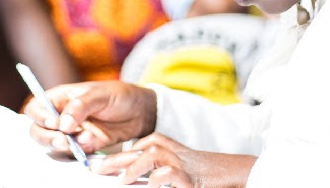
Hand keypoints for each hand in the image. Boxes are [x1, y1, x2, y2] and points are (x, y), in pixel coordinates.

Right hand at [23, 81, 156, 153]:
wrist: (141, 112)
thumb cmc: (119, 95)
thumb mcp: (100, 95)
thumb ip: (80, 106)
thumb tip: (63, 124)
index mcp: (61, 98)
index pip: (36, 108)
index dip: (39, 116)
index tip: (54, 122)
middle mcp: (61, 116)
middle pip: (38, 130)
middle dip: (47, 137)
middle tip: (63, 140)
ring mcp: (71, 133)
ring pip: (53, 145)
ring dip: (63, 146)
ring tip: (85, 139)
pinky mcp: (83, 146)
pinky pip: (72, 154)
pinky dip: (79, 152)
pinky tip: (93, 142)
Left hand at [93, 133, 255, 187]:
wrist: (234, 173)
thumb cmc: (202, 174)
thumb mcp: (174, 170)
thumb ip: (152, 171)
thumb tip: (125, 177)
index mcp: (165, 146)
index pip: (136, 146)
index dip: (116, 154)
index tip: (98, 165)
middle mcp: (171, 151)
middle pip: (137, 149)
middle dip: (115, 159)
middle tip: (95, 169)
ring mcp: (181, 162)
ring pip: (152, 154)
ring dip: (134, 167)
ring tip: (122, 181)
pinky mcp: (191, 177)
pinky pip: (171, 173)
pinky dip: (158, 179)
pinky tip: (152, 185)